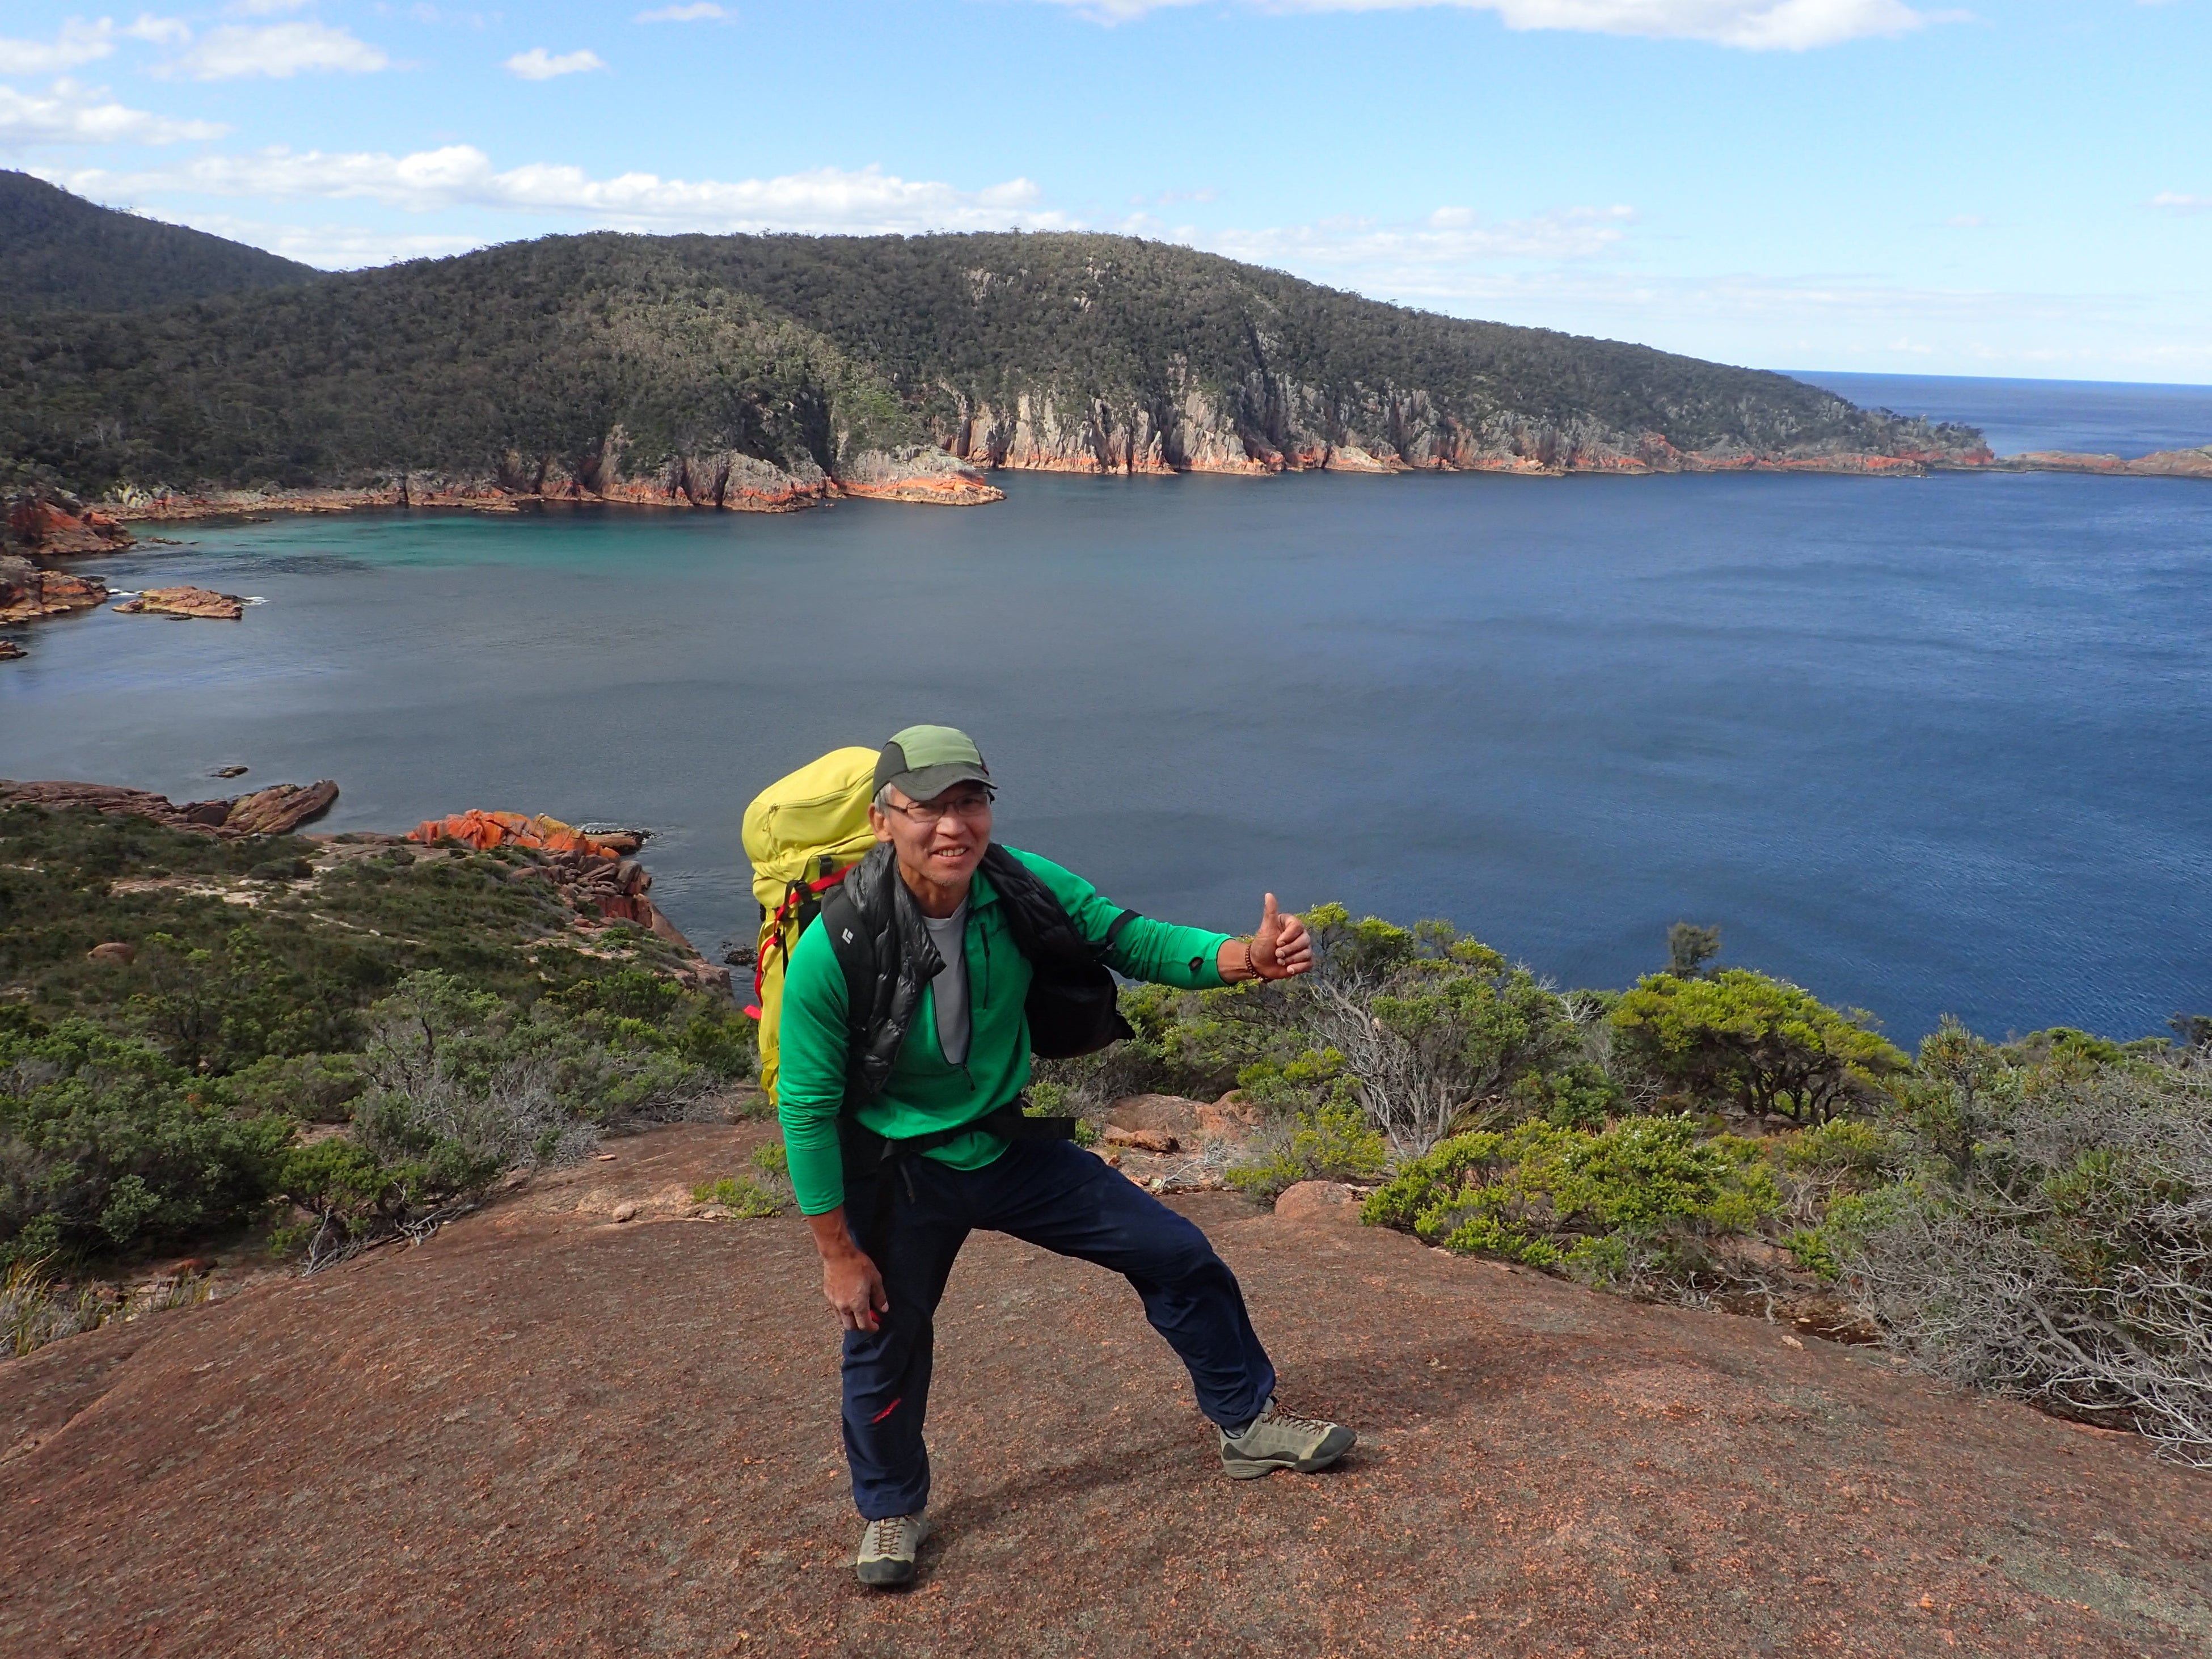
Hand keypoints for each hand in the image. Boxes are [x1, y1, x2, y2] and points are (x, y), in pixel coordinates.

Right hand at [806, 1207, 888, 1330]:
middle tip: (867, 1320)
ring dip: (849, 1320)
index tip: (876, 1326)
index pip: (864, 1325)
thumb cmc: (859, 1265)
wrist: (838, 1254)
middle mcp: (844, 1307)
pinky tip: (847, 1302)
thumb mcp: (875, 1279)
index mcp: (857, 1304)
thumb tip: (883, 1309)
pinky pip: (835, 1310)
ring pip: (840, 1320)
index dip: (872, 1327)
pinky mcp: (827, 1295)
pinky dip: (842, 1311)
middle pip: (850, 1327)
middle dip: (860, 1327)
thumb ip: (880, 1297)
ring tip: (856, 1312)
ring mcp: (834, 1302)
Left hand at [1249, 892, 1312, 980]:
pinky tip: (1289, 969)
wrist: (1259, 964)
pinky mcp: (1304, 961)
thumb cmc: (1262, 944)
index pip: (1298, 927)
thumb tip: (1268, 894)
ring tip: (1280, 961)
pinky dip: (1299, 967)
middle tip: (1277, 954)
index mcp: (1291, 924)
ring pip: (1307, 953)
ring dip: (1292, 959)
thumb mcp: (1266, 928)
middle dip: (1289, 950)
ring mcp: (1303, 948)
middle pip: (1304, 941)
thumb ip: (1270, 912)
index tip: (1277, 942)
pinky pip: (1309, 964)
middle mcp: (1300, 935)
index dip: (1288, 936)